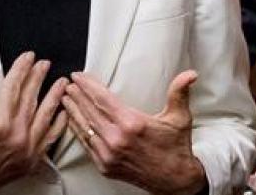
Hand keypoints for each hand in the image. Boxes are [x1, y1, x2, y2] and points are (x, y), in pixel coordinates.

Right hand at [0, 53, 67, 194]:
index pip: (14, 88)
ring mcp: (26, 149)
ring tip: (61, 83)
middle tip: (44, 64)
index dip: (21, 69)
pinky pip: (50, 139)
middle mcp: (16, 136)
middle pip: (31, 98)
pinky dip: (58, 124)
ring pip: (45, 116)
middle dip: (38, 78)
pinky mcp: (30, 160)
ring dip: (54, 97)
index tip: (27, 58)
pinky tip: (63, 113)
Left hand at [62, 70, 204, 194]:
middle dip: (77, 95)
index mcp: (132, 124)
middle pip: (89, 111)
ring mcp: (109, 154)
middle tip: (67, 83)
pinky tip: (72, 121)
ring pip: (84, 128)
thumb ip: (180, 93)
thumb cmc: (177, 147)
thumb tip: (191, 74)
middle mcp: (117, 139)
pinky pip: (86, 145)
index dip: (88, 86)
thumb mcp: (180, 118)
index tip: (79, 76)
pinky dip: (77, 130)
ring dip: (73, 111)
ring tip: (65, 98)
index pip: (102, 99)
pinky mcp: (105, 166)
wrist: (175, 181)